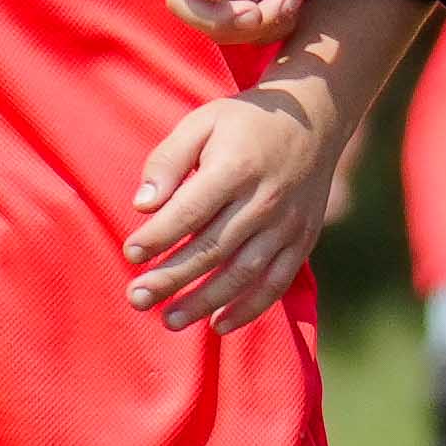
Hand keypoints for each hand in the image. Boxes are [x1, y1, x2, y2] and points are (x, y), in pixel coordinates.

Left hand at [123, 84, 341, 332]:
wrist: (315, 119)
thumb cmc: (246, 122)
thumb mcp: (202, 122)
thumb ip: (169, 161)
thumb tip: (143, 205)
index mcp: (236, 168)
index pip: (190, 212)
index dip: (158, 237)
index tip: (130, 254)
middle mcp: (264, 200)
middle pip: (212, 249)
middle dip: (171, 279)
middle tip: (136, 298)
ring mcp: (287, 225)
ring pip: (242, 274)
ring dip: (204, 302)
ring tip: (168, 320)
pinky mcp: (302, 241)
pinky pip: (276, 283)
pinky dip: (249, 309)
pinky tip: (219, 326)